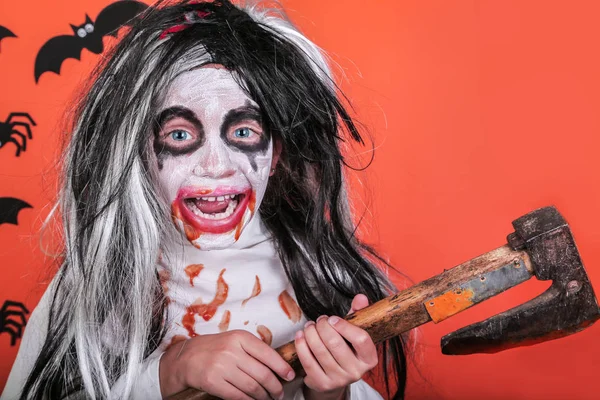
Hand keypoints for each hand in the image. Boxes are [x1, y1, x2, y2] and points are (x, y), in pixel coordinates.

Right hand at [159, 330, 295, 399]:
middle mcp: (231, 351)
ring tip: (268, 398)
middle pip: (262, 373)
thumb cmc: (214, 349)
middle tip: (280, 393)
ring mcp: (221, 366)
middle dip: (275, 386)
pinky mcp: (213, 381)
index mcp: (240, 338)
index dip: (282, 367)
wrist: (185, 358)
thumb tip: (277, 364)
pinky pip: (238, 395)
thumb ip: (253, 349)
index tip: (290, 375)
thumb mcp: (233, 341)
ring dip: (263, 396)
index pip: (268, 354)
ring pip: (252, 386)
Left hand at [295, 294, 377, 399]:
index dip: (345, 326)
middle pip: (336, 343)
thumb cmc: (345, 349)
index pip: (361, 339)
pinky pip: (308, 361)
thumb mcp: (353, 332)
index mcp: (369, 358)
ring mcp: (339, 380)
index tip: (332, 318)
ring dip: (311, 333)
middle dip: (323, 326)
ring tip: (309, 326)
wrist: (335, 377)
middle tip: (319, 320)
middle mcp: (356, 372)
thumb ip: (357, 314)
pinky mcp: (322, 384)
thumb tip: (361, 297)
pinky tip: (300, 336)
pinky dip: (301, 345)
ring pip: (320, 351)